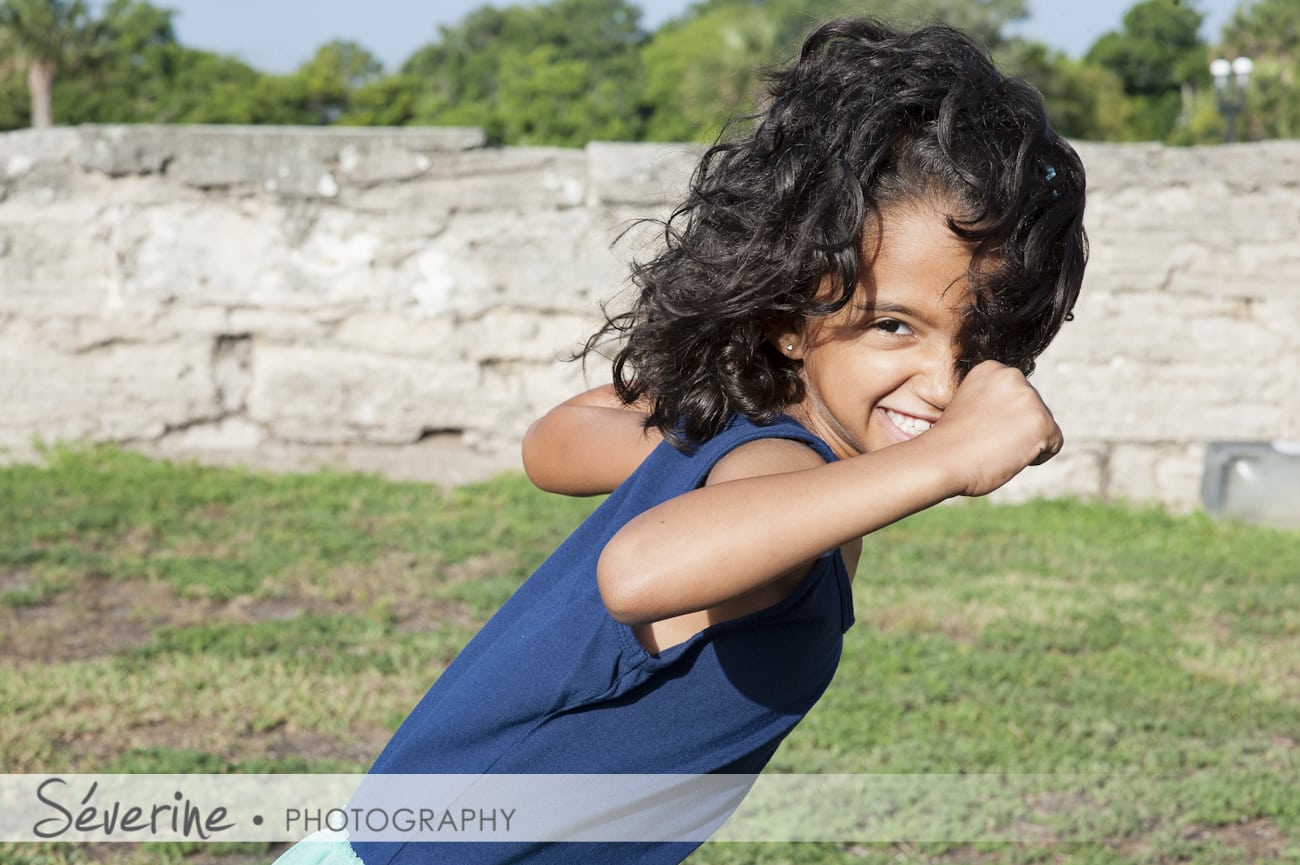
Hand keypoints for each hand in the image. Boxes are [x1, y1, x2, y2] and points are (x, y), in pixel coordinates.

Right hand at [927, 360, 1061, 497]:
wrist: (941, 459)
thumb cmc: (948, 441)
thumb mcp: (968, 405)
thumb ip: (992, 402)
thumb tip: (1012, 416)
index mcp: (992, 368)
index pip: (1016, 396)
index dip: (1001, 417)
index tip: (979, 427)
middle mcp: (1014, 376)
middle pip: (1032, 408)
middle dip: (1016, 428)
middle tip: (986, 440)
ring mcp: (1030, 398)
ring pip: (1043, 426)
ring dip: (1024, 441)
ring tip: (994, 447)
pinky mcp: (1043, 423)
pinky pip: (1054, 444)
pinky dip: (1036, 456)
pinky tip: (1009, 455)